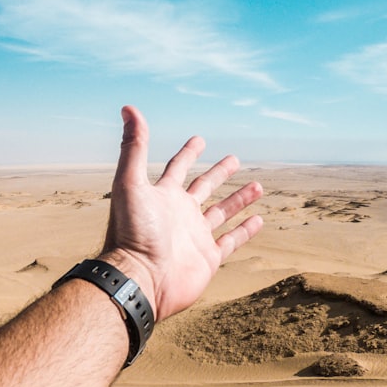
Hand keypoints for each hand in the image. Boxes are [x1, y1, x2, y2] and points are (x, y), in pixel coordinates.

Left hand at [100, 106, 263, 320]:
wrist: (140, 279)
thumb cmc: (132, 232)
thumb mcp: (130, 182)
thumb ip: (134, 147)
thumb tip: (128, 107)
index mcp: (163, 196)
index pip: (178, 168)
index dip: (188, 152)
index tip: (200, 139)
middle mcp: (180, 214)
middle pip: (204, 188)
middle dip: (219, 173)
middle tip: (235, 159)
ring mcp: (195, 237)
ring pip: (222, 213)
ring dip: (239, 200)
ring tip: (258, 186)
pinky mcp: (208, 259)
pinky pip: (231, 241)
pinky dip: (245, 230)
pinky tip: (259, 219)